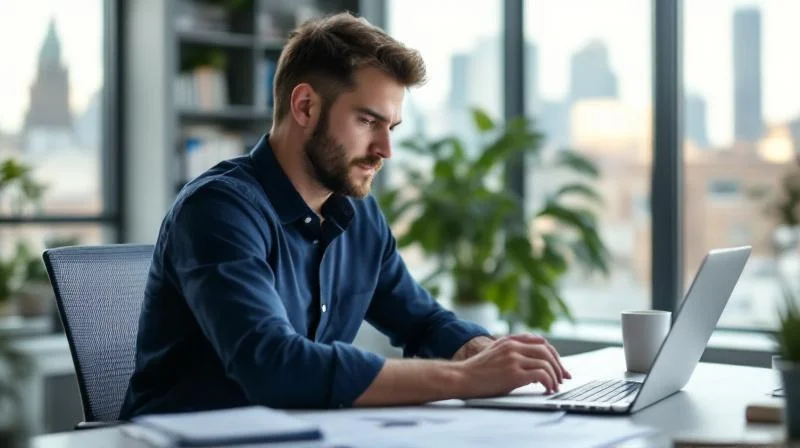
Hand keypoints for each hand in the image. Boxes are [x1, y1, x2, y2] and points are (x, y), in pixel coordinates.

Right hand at [456, 333, 570, 397]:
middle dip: (559, 365)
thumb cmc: (477, 370)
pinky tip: (548, 389)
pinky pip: (541, 374)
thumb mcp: (495, 352)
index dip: (553, 354)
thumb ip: (511, 350)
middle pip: (547, 350)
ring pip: (546, 362)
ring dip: (555, 376)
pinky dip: (549, 382)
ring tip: (555, 386)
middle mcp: (513, 347)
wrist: (462, 377)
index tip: (559, 366)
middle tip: (563, 377)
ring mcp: (514, 359)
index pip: (540, 341)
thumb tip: (531, 360)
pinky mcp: (514, 373)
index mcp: (510, 340)